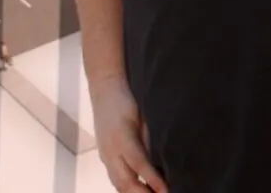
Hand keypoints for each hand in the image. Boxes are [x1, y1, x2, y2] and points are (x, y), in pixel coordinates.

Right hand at [90, 74, 167, 191]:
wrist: (105, 87)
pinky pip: (115, 178)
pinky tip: (140, 191)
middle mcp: (110, 149)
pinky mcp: (104, 156)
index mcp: (122, 136)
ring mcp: (105, 154)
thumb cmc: (129, 97)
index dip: (153, 179)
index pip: (139, 164)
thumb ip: (150, 136)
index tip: (166, 190)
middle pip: (125, 181)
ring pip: (118, 184)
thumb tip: (163, 157)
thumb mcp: (143, 114)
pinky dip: (127, 189)